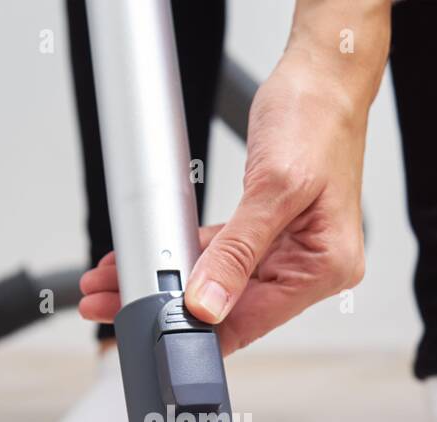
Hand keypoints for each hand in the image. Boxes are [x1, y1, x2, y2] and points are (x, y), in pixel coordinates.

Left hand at [80, 0, 389, 354]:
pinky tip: (151, 257)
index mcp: (325, 267)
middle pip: (230, 307)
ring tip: (117, 281)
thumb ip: (237, 252)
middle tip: (110, 301)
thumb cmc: (317, 119)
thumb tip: (207, 303)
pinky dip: (187, 257)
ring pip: (219, 283)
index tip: (149, 329)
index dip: (197, 331)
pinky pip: (223, 256)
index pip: (253, 320)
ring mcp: (290, 251)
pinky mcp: (270, 234)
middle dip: (169, 306)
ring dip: (170, 283)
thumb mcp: (273, 188)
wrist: (324, 76)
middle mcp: (311, 267)